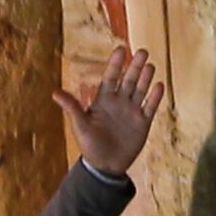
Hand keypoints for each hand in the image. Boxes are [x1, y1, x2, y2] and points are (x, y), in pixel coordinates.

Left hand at [61, 46, 165, 174]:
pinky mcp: (142, 122)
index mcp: (103, 100)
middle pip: (129, 80)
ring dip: (146, 78)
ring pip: (141, 90)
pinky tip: (160, 85)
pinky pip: (150, 107)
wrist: (106, 166)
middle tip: (143, 51)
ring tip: (151, 65)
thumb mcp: (80, 126)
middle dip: (135, 66)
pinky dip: (155, 97)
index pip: (111, 77)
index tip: (121, 49)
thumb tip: (55, 93)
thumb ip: (72, 108)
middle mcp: (119, 102)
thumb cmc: (90, 146)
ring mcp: (132, 111)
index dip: (116, 64)